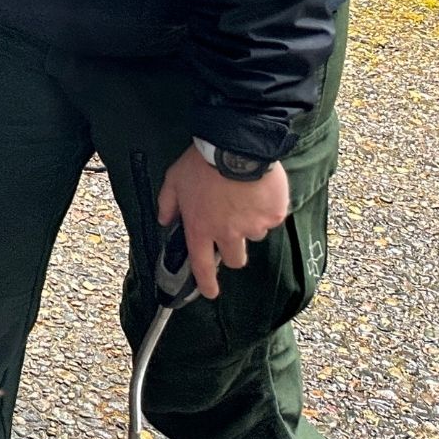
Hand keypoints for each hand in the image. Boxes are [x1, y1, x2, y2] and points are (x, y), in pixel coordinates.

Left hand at [157, 145, 288, 299]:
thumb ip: (167, 204)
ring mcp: (253, 226)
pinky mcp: (274, 215)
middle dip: (232, 251)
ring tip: (241, 197)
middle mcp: (228, 233)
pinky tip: (257, 190)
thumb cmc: (201, 163)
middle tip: (230, 231)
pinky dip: (265, 209)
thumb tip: (165, 220)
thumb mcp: (173, 180)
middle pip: (235, 259)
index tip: (210, 293)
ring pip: (254, 236)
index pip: (202, 265)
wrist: (235, 146)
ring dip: (249, 224)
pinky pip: (271, 219)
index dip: (206, 283)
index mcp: (201, 228)